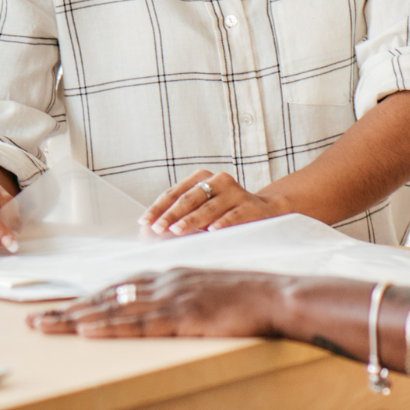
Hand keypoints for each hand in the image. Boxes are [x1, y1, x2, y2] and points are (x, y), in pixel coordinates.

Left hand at [27, 269, 285, 337]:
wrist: (276, 296)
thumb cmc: (247, 299)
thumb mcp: (207, 293)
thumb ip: (181, 300)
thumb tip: (158, 313)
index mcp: (169, 277)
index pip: (116, 289)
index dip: (85, 300)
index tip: (58, 310)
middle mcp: (163, 282)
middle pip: (105, 297)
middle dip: (67, 309)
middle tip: (33, 320)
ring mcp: (172, 298)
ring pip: (113, 309)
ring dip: (75, 318)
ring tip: (45, 327)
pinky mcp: (183, 315)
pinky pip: (138, 323)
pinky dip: (109, 326)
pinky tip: (87, 330)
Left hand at [139, 171, 288, 235]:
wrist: (264, 210)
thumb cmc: (224, 212)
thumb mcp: (202, 209)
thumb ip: (181, 215)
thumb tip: (152, 230)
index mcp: (202, 178)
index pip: (175, 193)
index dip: (159, 207)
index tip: (145, 222)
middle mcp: (218, 180)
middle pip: (190, 198)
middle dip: (172, 214)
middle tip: (158, 228)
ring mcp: (235, 192)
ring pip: (209, 207)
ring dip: (192, 219)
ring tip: (178, 230)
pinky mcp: (250, 205)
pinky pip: (234, 215)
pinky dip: (223, 223)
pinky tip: (212, 231)